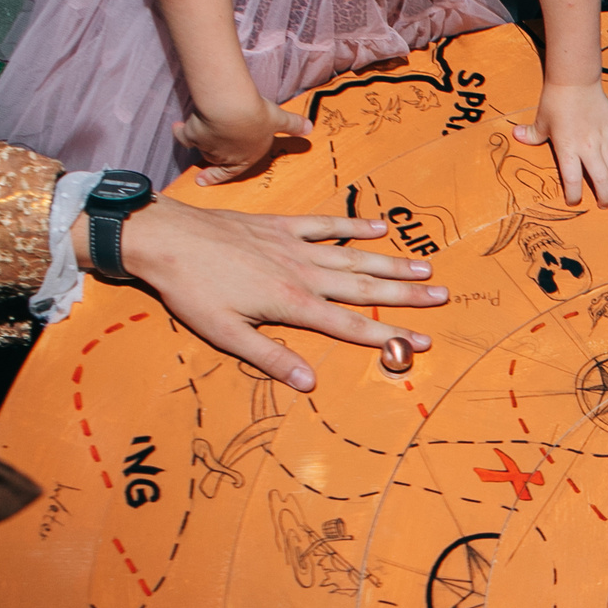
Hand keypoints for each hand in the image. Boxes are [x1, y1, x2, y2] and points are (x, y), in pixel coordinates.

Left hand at [109, 202, 444, 389]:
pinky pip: (325, 225)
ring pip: (353, 256)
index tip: (420, 342)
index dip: (388, 335)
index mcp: (292, 304)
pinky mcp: (281, 226)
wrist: (165, 239)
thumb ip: (269, 357)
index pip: (350, 325)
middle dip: (406, 295)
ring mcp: (294, 246)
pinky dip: (353, 226)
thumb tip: (308, 383)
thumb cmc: (191, 291)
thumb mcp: (225, 334)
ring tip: (425, 267)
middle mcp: (302, 273)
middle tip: (442, 298)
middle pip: (364, 288)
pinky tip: (379, 227)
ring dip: (391, 263)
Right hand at [175, 98, 311, 185]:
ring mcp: (208, 148)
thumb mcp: (278, 119)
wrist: (232, 109)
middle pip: (215, 156)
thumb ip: (292, 125)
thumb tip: (310, 128)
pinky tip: (179, 127)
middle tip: (209, 140)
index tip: (201, 181)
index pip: (230, 171)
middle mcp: (225, 157)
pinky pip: (185, 137)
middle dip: (212, 149)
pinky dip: (181, 132)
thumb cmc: (257, 116)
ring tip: (201, 125)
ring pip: (201, 146)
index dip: (216, 176)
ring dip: (200, 137)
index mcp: (245, 157)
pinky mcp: (194, 136)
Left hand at [514, 79, 607, 206]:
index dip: (573, 195)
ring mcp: (604, 137)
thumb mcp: (541, 120)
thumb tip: (517, 136)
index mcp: (567, 148)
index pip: (572, 180)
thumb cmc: (555, 100)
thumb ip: (531, 134)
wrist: (574, 79)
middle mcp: (587, 147)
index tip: (574, 200)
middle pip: (600, 179)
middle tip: (607, 205)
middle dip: (605, 196)